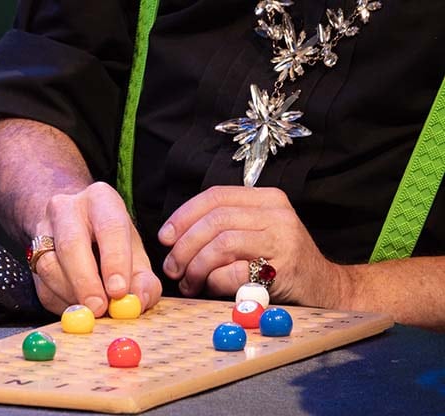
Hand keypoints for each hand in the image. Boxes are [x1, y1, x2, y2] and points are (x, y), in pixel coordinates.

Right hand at [32, 182, 162, 315]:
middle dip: (86, 282)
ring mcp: (42, 229)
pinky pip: (42, 285)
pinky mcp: (30, 254)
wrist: (75, 228)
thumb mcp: (135, 253)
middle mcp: (66, 208)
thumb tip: (138, 301)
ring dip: (72, 295)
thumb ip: (144, 280)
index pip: (109, 227)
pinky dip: (62, 302)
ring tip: (92, 309)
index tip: (119, 291)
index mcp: (100, 200)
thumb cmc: (112, 242)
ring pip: (50, 267)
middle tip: (99, 308)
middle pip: (71, 244)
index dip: (115, 261)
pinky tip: (78, 304)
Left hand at [158, 186, 342, 304]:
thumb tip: (172, 237)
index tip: (164, 237)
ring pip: (222, 244)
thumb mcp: (254, 234)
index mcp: (266, 199)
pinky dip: (215, 282)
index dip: (183, 215)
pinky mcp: (285, 268)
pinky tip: (210, 289)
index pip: (215, 196)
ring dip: (196, 266)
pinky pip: (235, 272)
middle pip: (214, 220)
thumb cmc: (279, 263)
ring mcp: (283, 239)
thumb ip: (222, 227)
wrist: (326, 289)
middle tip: (172, 268)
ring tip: (188, 283)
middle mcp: (276, 214)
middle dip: (184, 246)